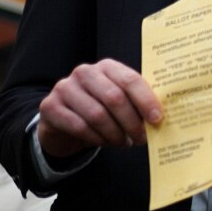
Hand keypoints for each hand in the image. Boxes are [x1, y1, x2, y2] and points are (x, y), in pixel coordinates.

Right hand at [37, 59, 161, 158]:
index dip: (146, 100)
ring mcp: (64, 88)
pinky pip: (79, 126)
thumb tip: (161, 119)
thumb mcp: (118, 100)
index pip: (130, 80)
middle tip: (141, 139)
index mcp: (107, 67)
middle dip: (131, 122)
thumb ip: (136, 103)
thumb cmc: (99, 109)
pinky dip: (96, 138)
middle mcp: (84, 72)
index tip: (157, 119)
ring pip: (97, 115)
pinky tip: (104, 143)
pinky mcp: (50, 106)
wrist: (62, 120)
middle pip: (114, 98)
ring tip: (124, 143)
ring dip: (114, 133)